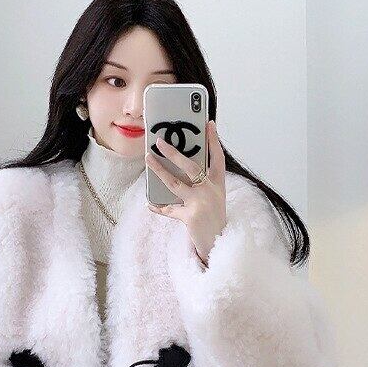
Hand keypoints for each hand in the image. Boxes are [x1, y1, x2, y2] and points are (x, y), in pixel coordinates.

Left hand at [146, 119, 226, 266]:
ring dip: (159, 170)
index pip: (217, 157)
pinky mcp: (190, 216)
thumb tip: (179, 168)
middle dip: (174, 152)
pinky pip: (169, 209)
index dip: (213, 140)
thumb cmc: (214, 218)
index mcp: (218, 184)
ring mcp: (200, 203)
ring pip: (175, 183)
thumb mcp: (214, 197)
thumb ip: (201, 183)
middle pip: (190, 166)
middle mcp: (210, 190)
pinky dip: (159, 207)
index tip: (208, 123)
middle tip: (160, 142)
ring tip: (148, 159)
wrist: (219, 242)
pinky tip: (150, 203)